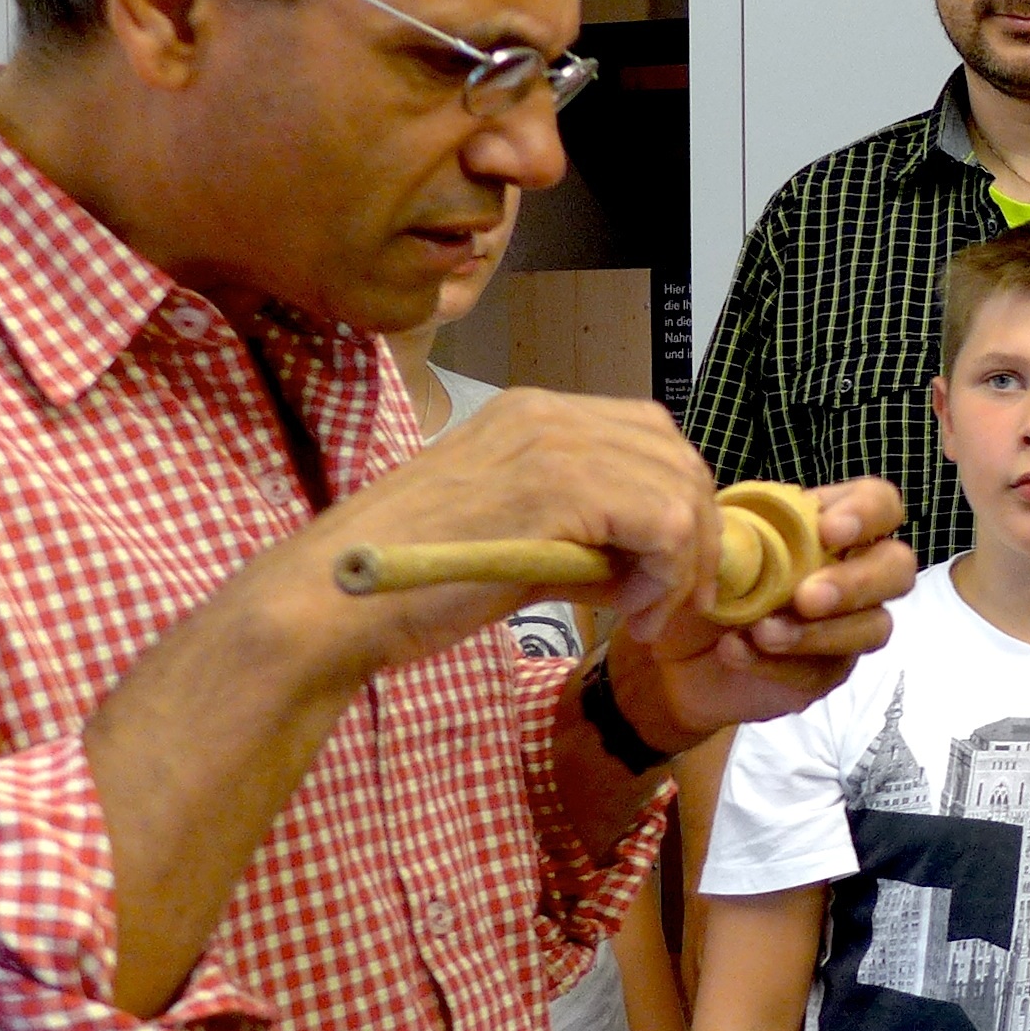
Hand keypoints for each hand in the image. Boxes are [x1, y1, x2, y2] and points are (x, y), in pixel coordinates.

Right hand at [299, 387, 738, 680]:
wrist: (334, 596)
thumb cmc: (412, 582)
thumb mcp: (519, 543)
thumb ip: (587, 541)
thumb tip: (653, 569)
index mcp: (534, 415)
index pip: (650, 440)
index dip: (678, 508)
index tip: (666, 579)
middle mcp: (548, 413)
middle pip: (676, 457)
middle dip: (695, 536)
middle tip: (673, 605)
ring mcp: (552, 442)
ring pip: (680, 489)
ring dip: (685, 564)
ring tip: (649, 617)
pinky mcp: (558, 486)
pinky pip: (664, 522)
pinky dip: (670, 575)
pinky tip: (635, 614)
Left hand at [603, 477, 916, 750]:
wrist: (668, 647)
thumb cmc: (702, 578)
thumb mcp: (714, 542)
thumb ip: (743, 528)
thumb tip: (750, 533)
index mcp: (831, 527)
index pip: (882, 506)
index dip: (868, 514)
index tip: (829, 531)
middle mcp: (853, 573)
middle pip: (898, 569)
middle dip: (857, 583)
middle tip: (805, 597)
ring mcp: (847, 627)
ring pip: (873, 628)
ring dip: (819, 632)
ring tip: (761, 633)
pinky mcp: (826, 672)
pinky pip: (822, 670)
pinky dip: (778, 663)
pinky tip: (734, 651)